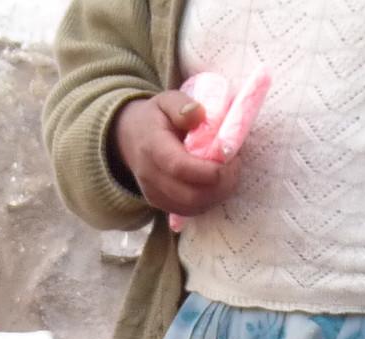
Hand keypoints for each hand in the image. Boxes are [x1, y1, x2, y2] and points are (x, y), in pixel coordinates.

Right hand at [110, 92, 239, 217]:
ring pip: (194, 207)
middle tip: (235, 165)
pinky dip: (210, 199)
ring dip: (218, 193)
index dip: (209, 169)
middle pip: (190, 196)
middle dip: (221, 185)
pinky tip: (217, 182)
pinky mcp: (162, 205)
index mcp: (151, 148)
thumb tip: (199, 114)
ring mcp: (155, 195)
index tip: (231, 156)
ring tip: (228, 171)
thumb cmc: (153, 118)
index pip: (180, 167)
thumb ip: (182, 106)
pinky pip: (191, 210)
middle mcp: (150, 177)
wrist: (129, 139)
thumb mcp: (165, 101)